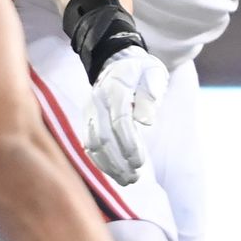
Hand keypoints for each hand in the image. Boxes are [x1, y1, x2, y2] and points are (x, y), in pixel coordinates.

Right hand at [84, 47, 167, 185]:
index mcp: (115, 88)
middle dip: (118, 161)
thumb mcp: (153, 73)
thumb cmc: (141, 70)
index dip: (128, 144)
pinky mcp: (87, 120)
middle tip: (134, 177)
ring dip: (109, 165)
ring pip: (93, 144)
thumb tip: (146, 122)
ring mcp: (89, 112)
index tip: (139, 162)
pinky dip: (99, 161)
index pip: (119, 121)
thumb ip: (151, 95)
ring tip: (128, 180)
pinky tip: (114, 173)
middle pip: (103, 137)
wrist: (116, 61)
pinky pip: (88, 144)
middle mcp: (97, 101)